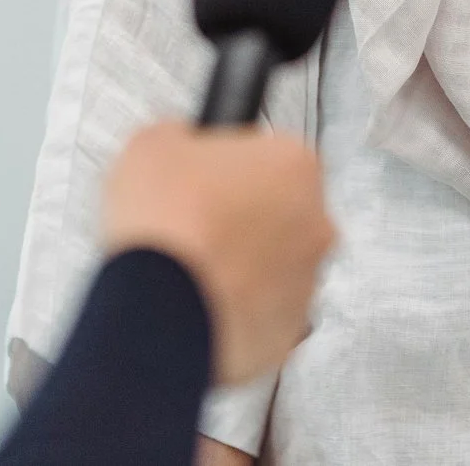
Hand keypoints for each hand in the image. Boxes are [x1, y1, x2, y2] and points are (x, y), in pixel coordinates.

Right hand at [100, 120, 333, 385]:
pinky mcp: (286, 333)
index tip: (203, 178)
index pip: (270, 153)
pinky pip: (261, 313)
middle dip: (242, 217)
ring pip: (275, 265)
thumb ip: (182, 136)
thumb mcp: (153, 143)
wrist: (157, 310)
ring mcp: (306, 282)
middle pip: (281, 210)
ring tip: (189, 267)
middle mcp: (315, 223)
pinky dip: (234, 309)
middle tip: (193, 222)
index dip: (229, 166)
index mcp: (295, 165)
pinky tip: (196, 301)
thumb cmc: (166, 227)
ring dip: (241, 265)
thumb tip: (179, 144)